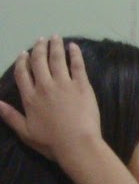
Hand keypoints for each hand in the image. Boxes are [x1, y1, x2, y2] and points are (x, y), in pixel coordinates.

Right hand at [0, 37, 102, 163]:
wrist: (78, 145)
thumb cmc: (52, 143)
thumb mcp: (26, 133)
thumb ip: (11, 116)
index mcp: (30, 97)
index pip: (22, 73)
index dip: (22, 62)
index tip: (23, 54)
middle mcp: (44, 86)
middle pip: (38, 61)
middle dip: (38, 48)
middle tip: (41, 40)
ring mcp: (63, 84)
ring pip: (56, 59)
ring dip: (55, 46)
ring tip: (55, 37)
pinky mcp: (82, 86)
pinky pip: (77, 65)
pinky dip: (75, 54)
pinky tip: (73, 46)